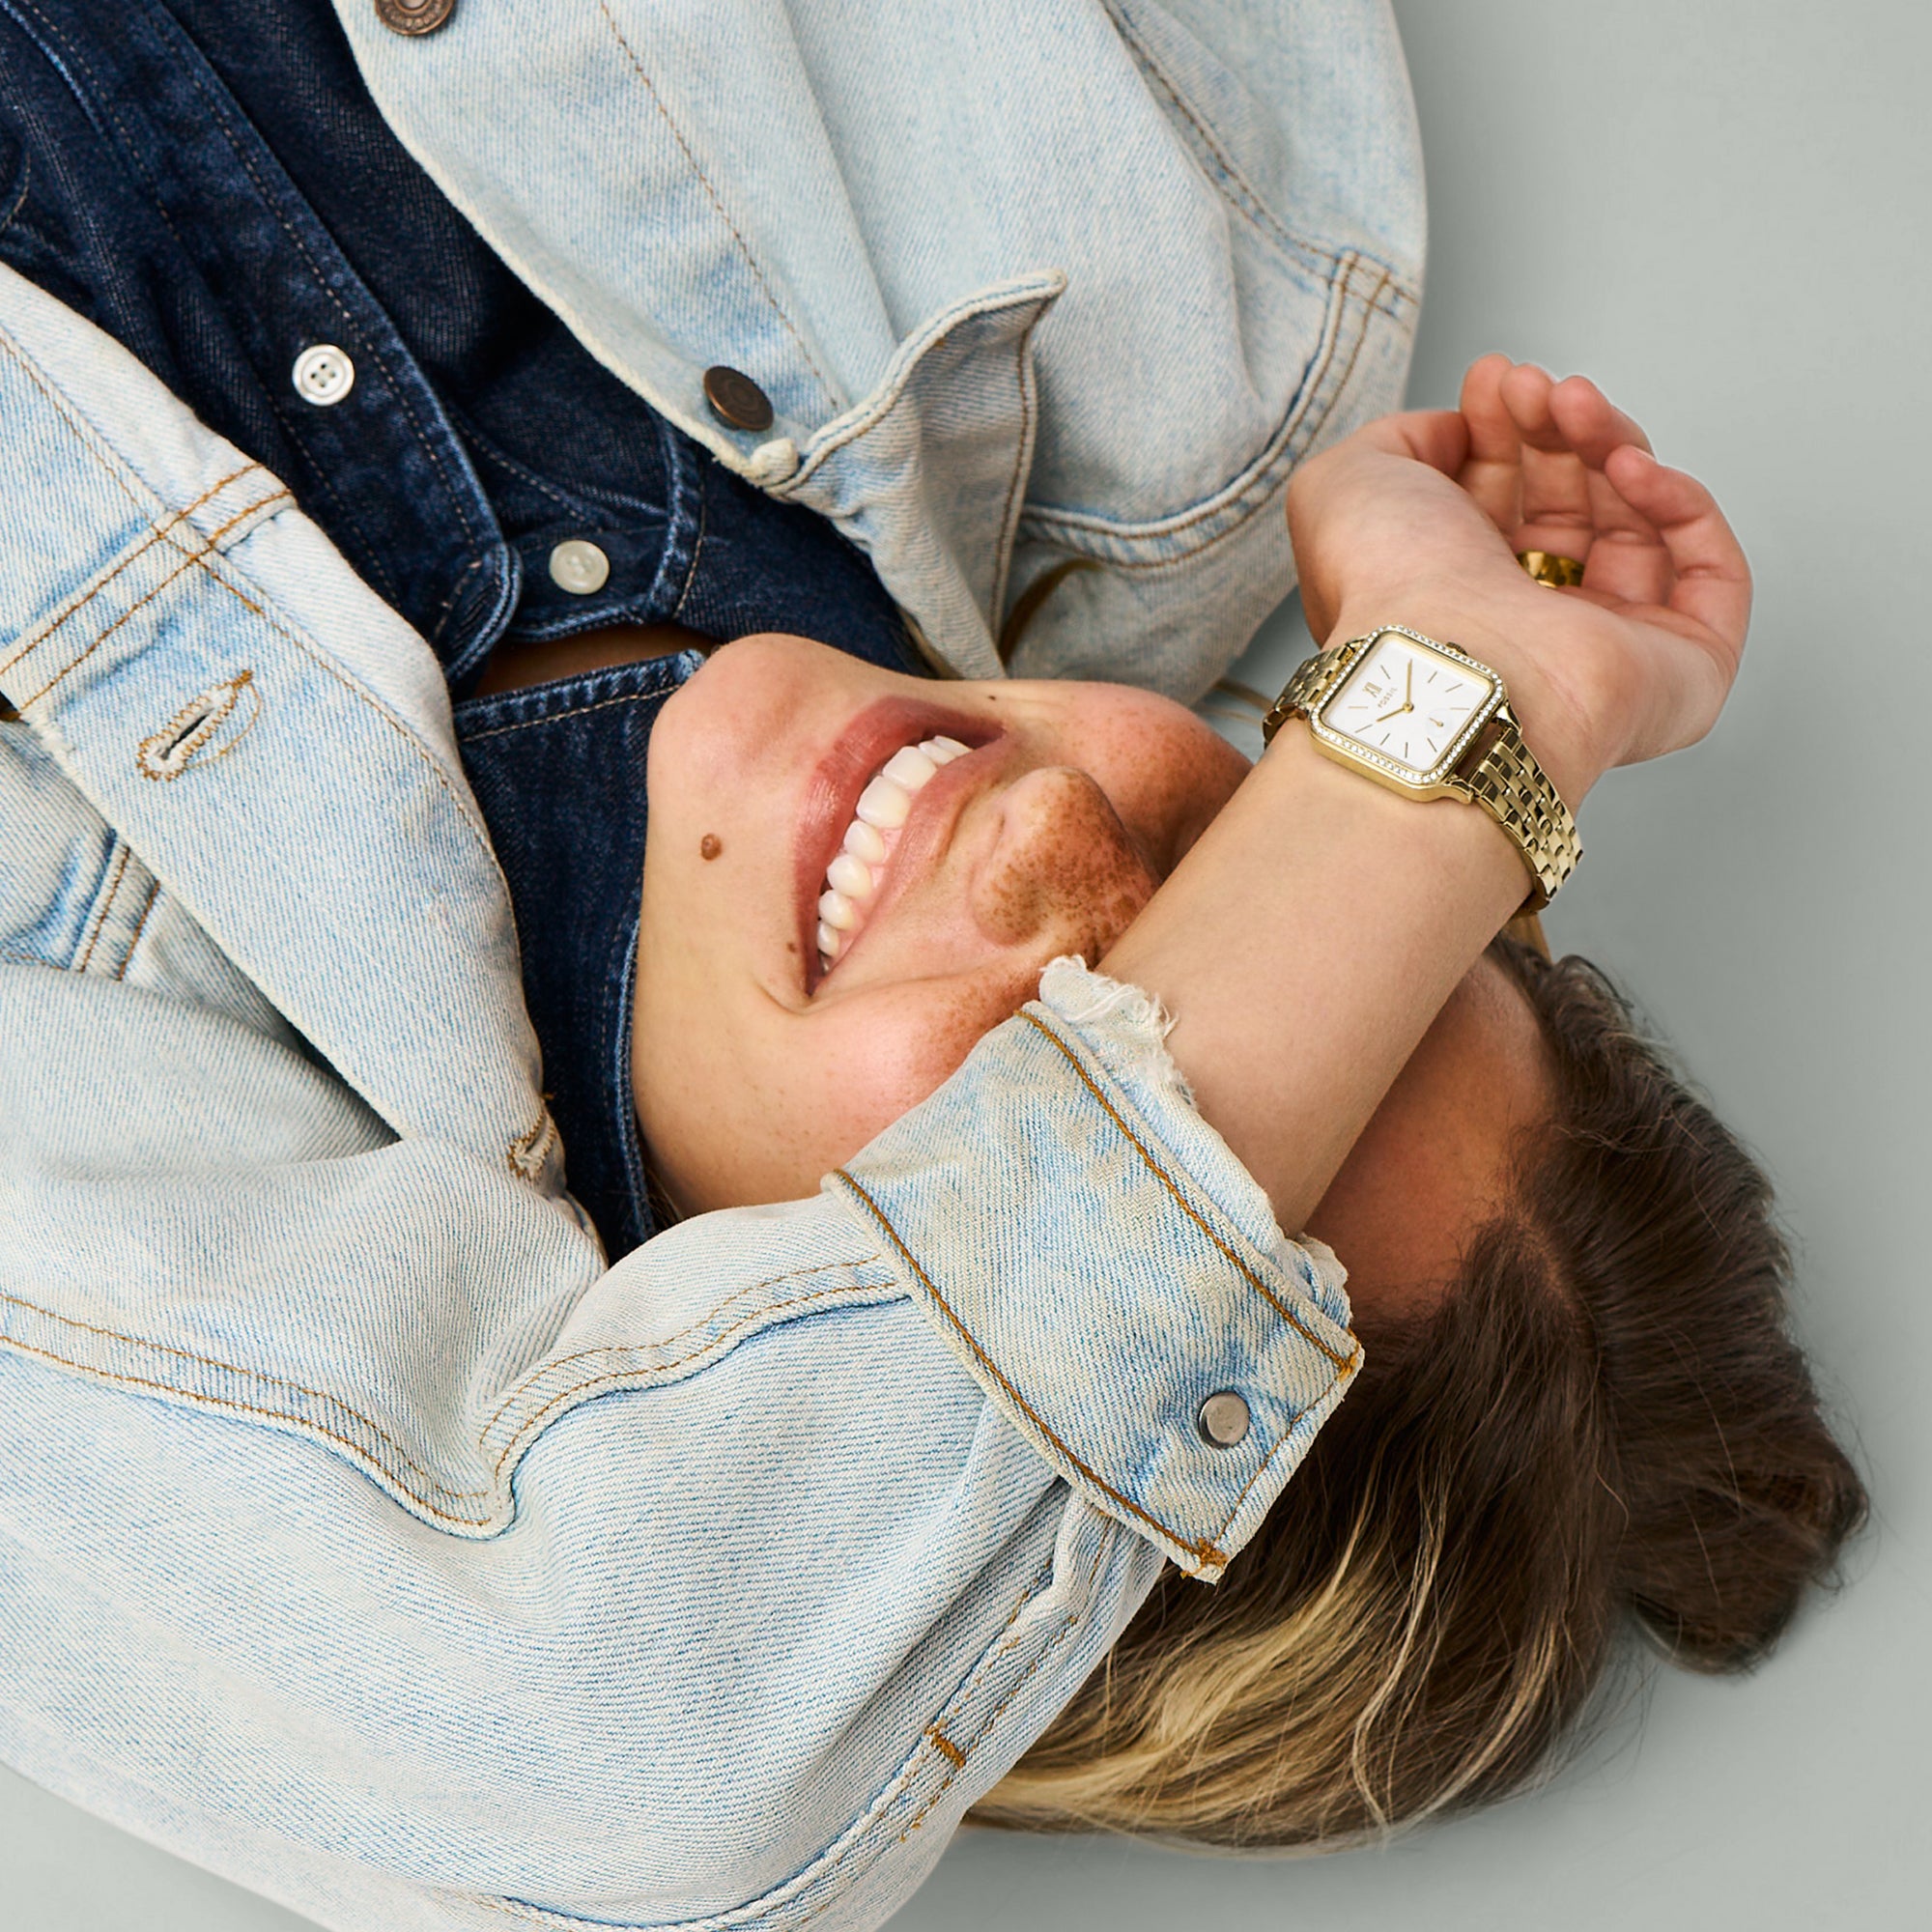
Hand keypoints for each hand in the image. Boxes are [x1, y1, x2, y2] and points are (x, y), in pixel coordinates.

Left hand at [1286, 355, 1751, 800]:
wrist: (1441, 661)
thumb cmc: (1383, 591)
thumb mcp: (1345, 482)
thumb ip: (1400, 440)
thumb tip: (1459, 428)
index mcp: (1453, 605)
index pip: (1499, 507)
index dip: (1502, 432)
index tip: (1493, 377)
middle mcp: (1526, 632)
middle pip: (1567, 508)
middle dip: (1551, 429)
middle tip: (1532, 386)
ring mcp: (1607, 653)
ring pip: (1634, 525)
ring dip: (1605, 442)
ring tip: (1568, 402)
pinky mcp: (1683, 673)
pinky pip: (1710, 571)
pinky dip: (1677, 500)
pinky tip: (1625, 462)